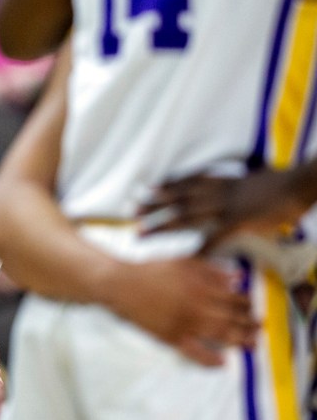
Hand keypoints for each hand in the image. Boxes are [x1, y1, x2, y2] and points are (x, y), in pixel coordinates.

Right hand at [106, 257, 257, 366]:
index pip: (234, 298)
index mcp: (200, 286)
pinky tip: (222, 362)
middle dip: (249, 324)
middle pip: (232, 318)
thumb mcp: (182, 262)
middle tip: (258, 327)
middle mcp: (196, 306)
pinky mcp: (171, 337)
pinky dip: (210, 360)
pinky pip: (195, 353)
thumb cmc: (151, 271)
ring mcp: (184, 324)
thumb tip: (236, 277)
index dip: (247, 304)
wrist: (121, 284)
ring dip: (239, 341)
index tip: (252, 307)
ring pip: (220, 336)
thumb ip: (210, 269)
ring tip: (251, 344)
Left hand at [138, 168, 312, 249]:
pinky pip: (214, 237)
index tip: (148, 189)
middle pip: (179, 198)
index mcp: (223, 181)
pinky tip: (185, 258)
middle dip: (155, 205)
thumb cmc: (283, 182)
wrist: (299, 183)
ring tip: (143, 232)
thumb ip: (242, 183)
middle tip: (133, 211)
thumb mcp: (257, 177)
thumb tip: (239, 182)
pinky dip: (200, 248)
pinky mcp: (239, 221)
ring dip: (163, 225)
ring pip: (186, 216)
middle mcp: (218, 191)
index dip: (167, 186)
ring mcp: (226, 206)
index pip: (188, 182)